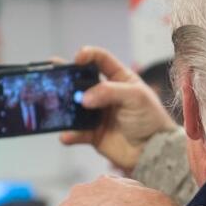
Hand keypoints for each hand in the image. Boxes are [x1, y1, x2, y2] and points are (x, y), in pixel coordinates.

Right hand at [59, 46, 178, 173]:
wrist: (154, 151)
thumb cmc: (151, 119)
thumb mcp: (136, 97)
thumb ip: (110, 92)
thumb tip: (84, 98)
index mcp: (119, 79)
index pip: (100, 60)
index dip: (88, 55)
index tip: (78, 58)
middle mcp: (105, 94)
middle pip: (79, 80)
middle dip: (65, 77)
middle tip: (51, 76)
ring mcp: (97, 113)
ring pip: (73, 106)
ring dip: (62, 105)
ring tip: (53, 105)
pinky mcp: (93, 133)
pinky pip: (76, 132)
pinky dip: (70, 134)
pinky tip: (67, 135)